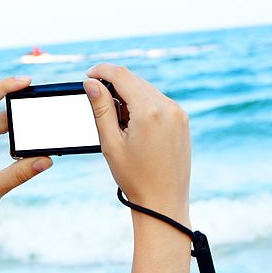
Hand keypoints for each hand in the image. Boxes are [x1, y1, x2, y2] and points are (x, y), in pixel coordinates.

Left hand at [0, 76, 52, 237]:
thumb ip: (21, 173)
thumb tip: (46, 160)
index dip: (6, 87)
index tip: (27, 81)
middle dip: (21, 113)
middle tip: (44, 113)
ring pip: (0, 127)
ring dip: (19, 128)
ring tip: (40, 131)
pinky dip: (14, 139)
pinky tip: (28, 144)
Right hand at [82, 64, 190, 223]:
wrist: (163, 202)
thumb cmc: (135, 177)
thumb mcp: (111, 142)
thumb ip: (100, 108)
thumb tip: (91, 83)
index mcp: (149, 111)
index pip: (122, 76)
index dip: (102, 70)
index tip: (88, 75)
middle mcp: (168, 107)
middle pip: (135, 80)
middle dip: (114, 85)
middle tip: (100, 107)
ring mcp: (178, 113)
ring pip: (147, 90)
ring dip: (128, 96)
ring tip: (119, 125)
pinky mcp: (182, 120)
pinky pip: (158, 101)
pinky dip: (142, 105)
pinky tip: (134, 127)